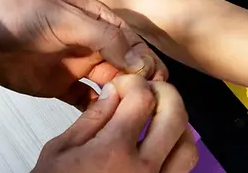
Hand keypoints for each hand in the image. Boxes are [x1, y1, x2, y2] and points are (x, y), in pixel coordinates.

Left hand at [0, 0, 166, 108]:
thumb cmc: (21, 14)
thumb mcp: (68, 19)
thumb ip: (104, 38)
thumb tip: (140, 60)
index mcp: (100, 21)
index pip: (134, 44)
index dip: (147, 62)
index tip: (157, 82)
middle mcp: (94, 45)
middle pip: (127, 67)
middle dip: (140, 84)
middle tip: (148, 103)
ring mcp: (79, 67)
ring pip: (111, 86)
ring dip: (122, 97)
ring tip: (131, 112)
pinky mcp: (62, 87)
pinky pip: (87, 101)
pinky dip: (99, 110)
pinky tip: (106, 118)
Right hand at [34, 73, 195, 172]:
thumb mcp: (60, 151)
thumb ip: (91, 118)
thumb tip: (114, 91)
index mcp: (113, 152)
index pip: (142, 99)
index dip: (134, 83)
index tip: (123, 86)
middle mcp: (142, 169)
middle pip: (175, 117)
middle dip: (165, 94)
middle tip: (150, 90)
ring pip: (187, 148)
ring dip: (178, 125)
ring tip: (159, 117)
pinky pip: (181, 171)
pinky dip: (176, 152)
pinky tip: (159, 145)